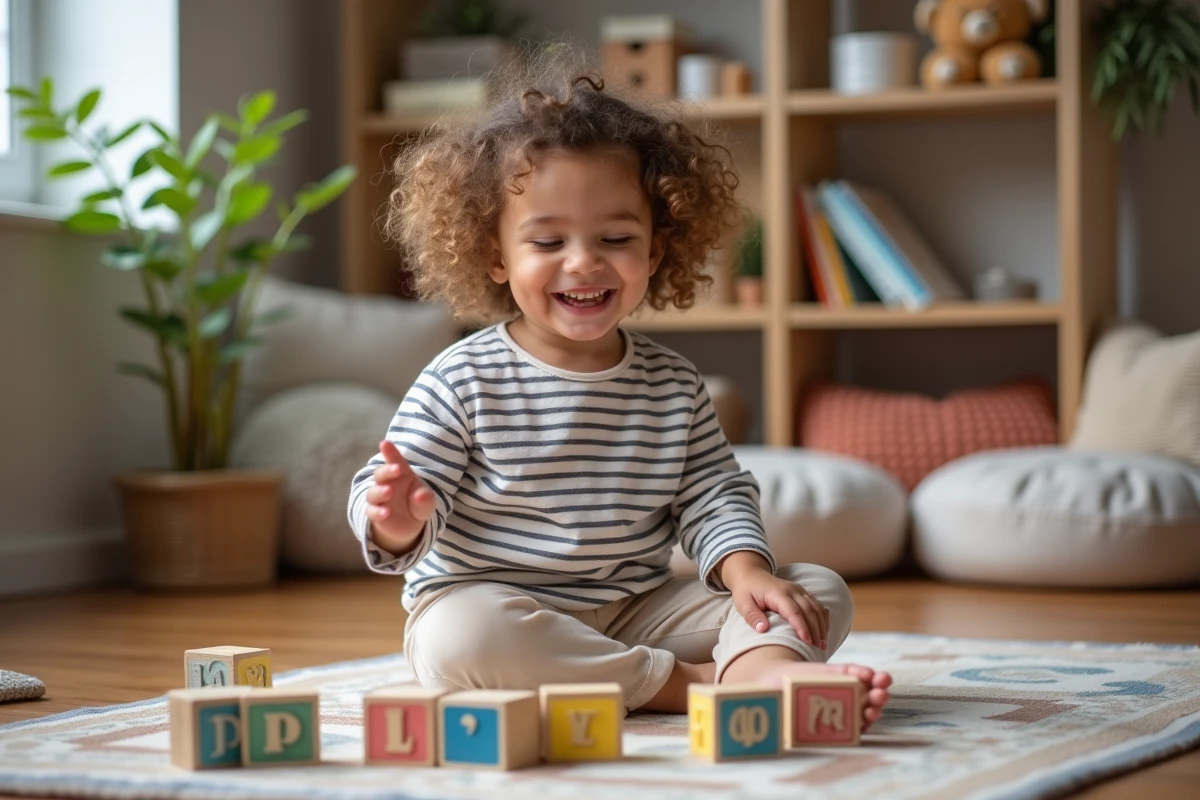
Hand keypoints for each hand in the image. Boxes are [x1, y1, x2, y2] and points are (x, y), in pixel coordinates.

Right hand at [364, 440, 435, 555]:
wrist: (410, 525)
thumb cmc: (418, 503)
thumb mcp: (426, 502)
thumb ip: (425, 498)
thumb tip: (421, 496)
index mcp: (401, 474)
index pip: (394, 460)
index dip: (390, 452)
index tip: (385, 443)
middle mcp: (387, 484)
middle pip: (381, 474)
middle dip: (386, 470)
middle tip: (396, 469)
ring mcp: (379, 499)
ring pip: (373, 493)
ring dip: (380, 491)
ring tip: (389, 491)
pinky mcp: (375, 514)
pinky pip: (372, 512)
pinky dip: (377, 512)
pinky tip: (385, 513)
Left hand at [720, 552, 830, 649]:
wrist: (751, 574)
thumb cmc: (746, 591)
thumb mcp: (742, 603)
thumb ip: (752, 616)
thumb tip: (763, 629)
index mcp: (778, 593)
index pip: (794, 611)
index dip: (802, 627)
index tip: (807, 642)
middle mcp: (792, 590)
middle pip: (810, 610)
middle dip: (816, 630)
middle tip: (818, 649)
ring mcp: (799, 590)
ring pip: (817, 608)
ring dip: (821, 626)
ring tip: (822, 644)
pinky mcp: (802, 593)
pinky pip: (818, 605)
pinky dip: (823, 618)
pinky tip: (823, 632)